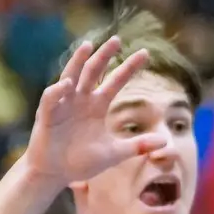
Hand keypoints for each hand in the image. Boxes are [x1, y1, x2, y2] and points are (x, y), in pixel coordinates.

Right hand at [20, 38, 158, 188]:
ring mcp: (63, 106)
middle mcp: (81, 100)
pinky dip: (58, 91)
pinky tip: (67, 84)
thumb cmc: (82, 161)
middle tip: (116, 40)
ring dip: (78, 61)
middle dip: (104, 56)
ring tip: (88, 46)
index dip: (129, 67)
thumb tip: (166, 142)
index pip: (116, 81)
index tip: (145, 53)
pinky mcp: (47, 116)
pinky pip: (51, 100)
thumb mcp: (115, 153)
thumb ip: (138, 145)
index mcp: (97, 106)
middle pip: (93, 72)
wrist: (56, 173)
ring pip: (70, 77)